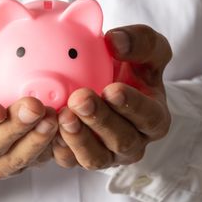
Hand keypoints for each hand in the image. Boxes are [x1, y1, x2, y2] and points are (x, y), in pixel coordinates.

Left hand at [52, 25, 171, 168]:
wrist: (107, 82)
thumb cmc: (131, 65)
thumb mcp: (146, 48)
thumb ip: (140, 41)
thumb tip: (116, 42)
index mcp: (154, 118)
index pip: (149, 116)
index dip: (132, 106)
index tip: (112, 89)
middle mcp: (133, 142)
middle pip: (122, 140)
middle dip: (100, 120)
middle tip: (79, 99)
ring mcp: (107, 154)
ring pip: (96, 157)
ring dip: (78, 139)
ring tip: (63, 115)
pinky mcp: (80, 158)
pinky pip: (69, 160)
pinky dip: (58, 148)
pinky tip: (47, 130)